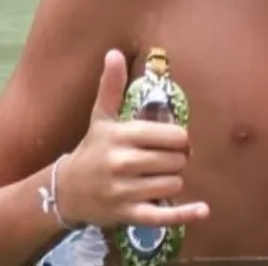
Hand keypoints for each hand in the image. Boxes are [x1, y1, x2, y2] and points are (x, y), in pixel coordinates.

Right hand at [55, 50, 209, 227]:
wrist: (64, 191)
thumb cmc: (92, 150)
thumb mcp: (101, 118)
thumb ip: (111, 87)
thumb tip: (114, 52)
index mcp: (122, 136)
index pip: (173, 136)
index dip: (180, 140)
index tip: (174, 142)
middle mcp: (122, 163)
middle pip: (177, 160)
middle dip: (176, 160)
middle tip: (164, 162)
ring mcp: (124, 191)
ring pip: (173, 184)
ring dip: (172, 182)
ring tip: (156, 178)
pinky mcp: (127, 214)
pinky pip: (162, 215)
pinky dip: (185, 214)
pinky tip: (203, 210)